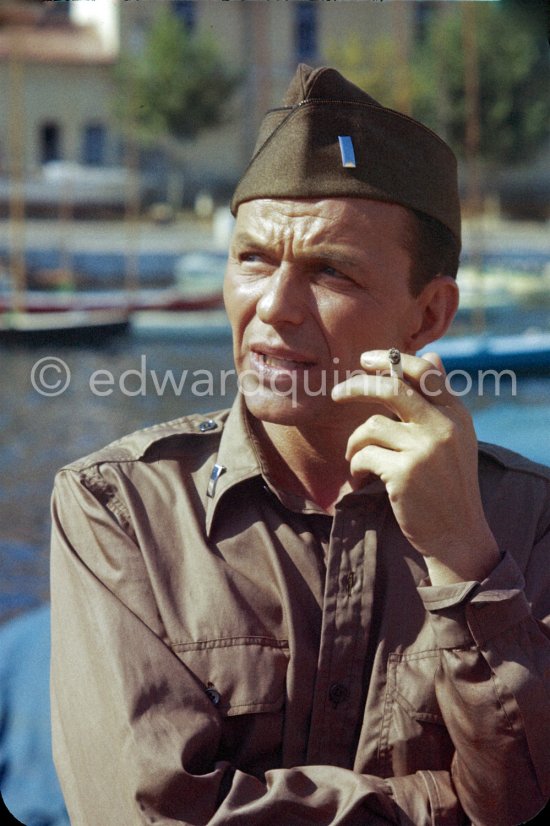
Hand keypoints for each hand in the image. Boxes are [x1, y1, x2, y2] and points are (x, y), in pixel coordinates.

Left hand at [331, 350, 499, 584]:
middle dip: (358, 386)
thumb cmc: (448, 484)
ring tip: (357, 461)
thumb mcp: (455, 437)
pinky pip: (363, 456)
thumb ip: (440, 399)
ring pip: (370, 427)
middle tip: (336, 393)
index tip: (365, 361)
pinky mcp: (404, 473)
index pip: (424, 371)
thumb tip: (432, 355)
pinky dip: (355, 468)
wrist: (457, 534)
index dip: (390, 360)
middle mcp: (443, 426)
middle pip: (391, 388)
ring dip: (354, 444)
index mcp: (456, 413)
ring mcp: (424, 449)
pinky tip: (361, 482)